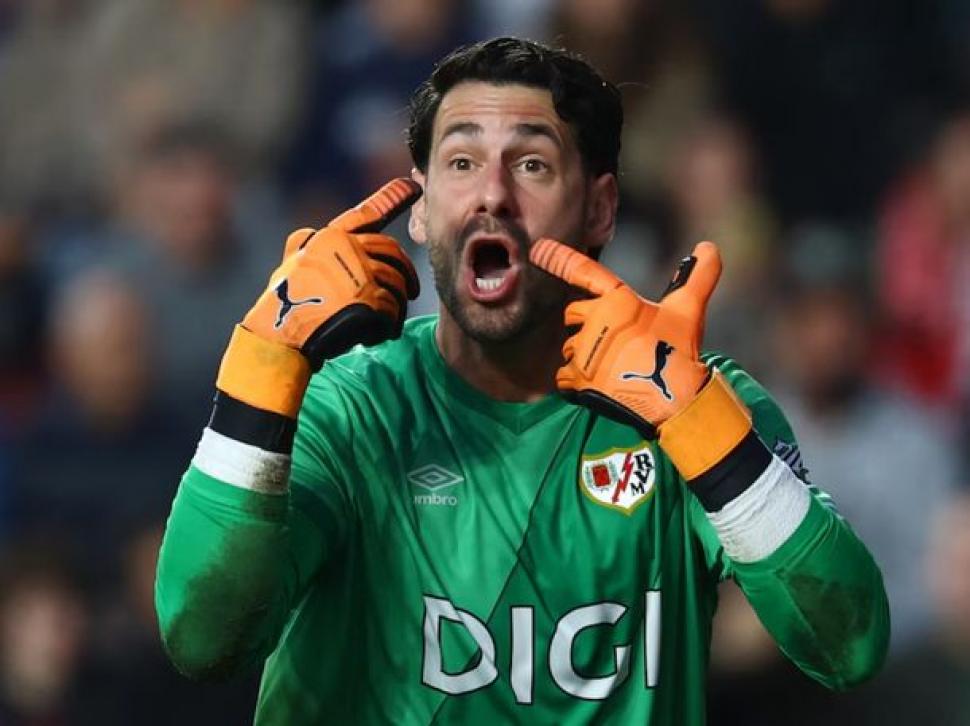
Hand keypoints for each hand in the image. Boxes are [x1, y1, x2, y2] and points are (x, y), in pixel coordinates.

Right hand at [217, 178, 420, 417]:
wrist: (279, 337)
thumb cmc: (283, 306)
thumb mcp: (291, 265)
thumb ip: (307, 246)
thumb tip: (310, 232)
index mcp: (329, 238)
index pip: (365, 215)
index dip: (389, 199)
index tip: (410, 187)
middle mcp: (346, 248)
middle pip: (392, 253)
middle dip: (406, 272)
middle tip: (412, 290)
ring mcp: (358, 272)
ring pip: (396, 283)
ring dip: (397, 305)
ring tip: (388, 322)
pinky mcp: (367, 298)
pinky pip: (393, 309)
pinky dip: (389, 324)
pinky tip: (376, 335)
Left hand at [529, 238, 720, 438]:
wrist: (674, 399)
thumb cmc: (679, 352)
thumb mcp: (689, 309)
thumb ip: (698, 276)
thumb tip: (709, 247)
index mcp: (617, 301)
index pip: (584, 272)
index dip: (560, 258)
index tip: (539, 248)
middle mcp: (595, 322)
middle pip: (574, 313)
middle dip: (588, 323)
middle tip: (617, 339)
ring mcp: (583, 352)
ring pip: (569, 346)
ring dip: (584, 353)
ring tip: (614, 364)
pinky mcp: (577, 379)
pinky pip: (563, 374)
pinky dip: (577, 379)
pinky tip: (600, 382)